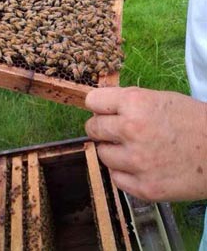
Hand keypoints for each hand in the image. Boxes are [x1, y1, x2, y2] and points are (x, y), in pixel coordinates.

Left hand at [85, 87, 206, 201]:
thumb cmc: (192, 120)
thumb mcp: (159, 98)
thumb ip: (128, 102)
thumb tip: (100, 106)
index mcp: (135, 103)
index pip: (93, 101)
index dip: (98, 105)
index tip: (103, 110)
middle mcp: (131, 130)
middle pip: (93, 128)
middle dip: (101, 128)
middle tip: (115, 131)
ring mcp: (137, 161)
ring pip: (102, 155)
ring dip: (113, 151)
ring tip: (132, 149)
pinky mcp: (144, 187)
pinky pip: (116, 179)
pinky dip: (124, 173)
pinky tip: (140, 166)